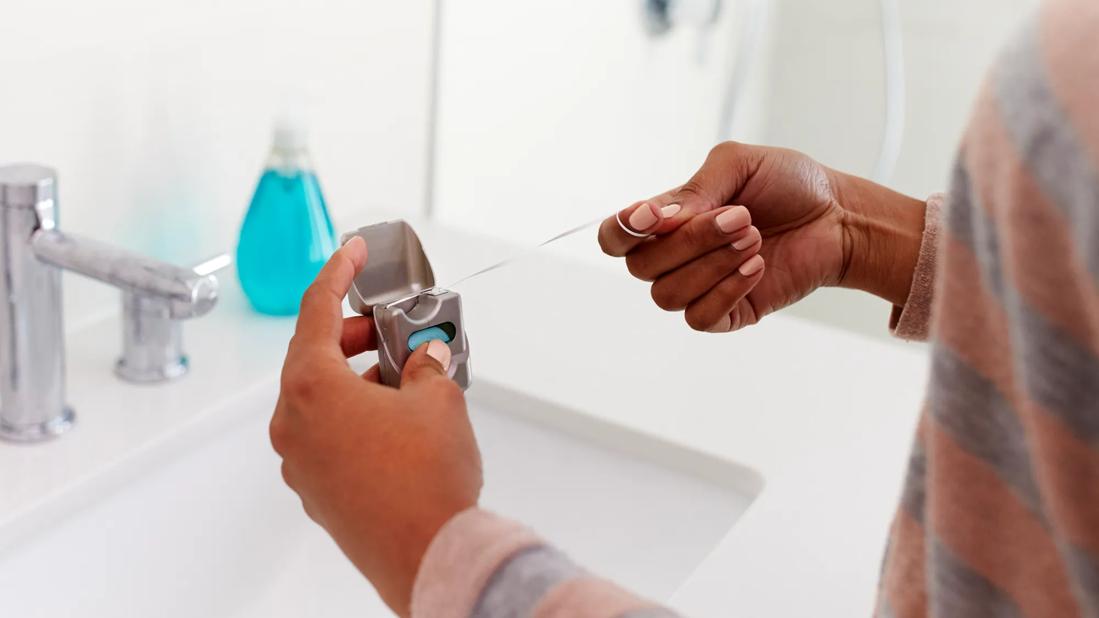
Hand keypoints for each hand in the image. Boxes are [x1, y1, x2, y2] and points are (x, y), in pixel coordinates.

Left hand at [270, 236, 481, 617]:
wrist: (429, 556)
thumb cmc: (426, 481)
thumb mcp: (437, 399)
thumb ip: (425, 365)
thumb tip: (425, 358)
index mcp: (311, 388)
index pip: (316, 311)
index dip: (338, 273)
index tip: (351, 251)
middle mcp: (293, 425)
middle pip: (314, 358)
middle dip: (354, 337)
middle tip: (390, 329)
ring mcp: (300, 463)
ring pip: (321, 401)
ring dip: (357, 380)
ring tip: (405, 378)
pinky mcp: (317, 493)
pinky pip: (328, 438)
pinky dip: (355, 417)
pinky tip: (397, 422)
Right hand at [598, 141, 925, 331]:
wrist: (837, 215)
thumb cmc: (787, 184)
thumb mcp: (737, 165)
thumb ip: (694, 188)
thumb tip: (657, 219)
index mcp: (667, 219)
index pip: (615, 238)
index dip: (621, 231)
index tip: (653, 216)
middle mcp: (675, 257)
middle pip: (641, 267)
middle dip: (691, 240)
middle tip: (741, 217)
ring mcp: (699, 287)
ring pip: (667, 295)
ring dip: (712, 264)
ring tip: (754, 239)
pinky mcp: (727, 313)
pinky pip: (700, 318)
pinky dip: (726, 291)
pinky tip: (756, 268)